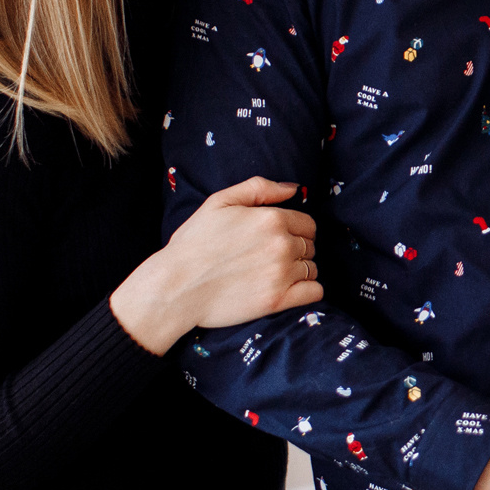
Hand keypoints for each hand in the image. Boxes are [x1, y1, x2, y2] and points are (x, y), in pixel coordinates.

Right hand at [110, 178, 320, 352]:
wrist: (175, 286)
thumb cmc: (193, 243)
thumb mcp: (219, 202)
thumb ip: (259, 188)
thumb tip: (292, 188)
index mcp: (271, 219)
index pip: (307, 224)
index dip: (295, 231)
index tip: (278, 240)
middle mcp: (282, 245)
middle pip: (310, 247)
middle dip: (296, 251)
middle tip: (270, 259)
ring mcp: (281, 273)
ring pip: (312, 269)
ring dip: (299, 272)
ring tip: (273, 275)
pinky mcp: (277, 300)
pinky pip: (314, 292)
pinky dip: (307, 291)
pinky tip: (289, 290)